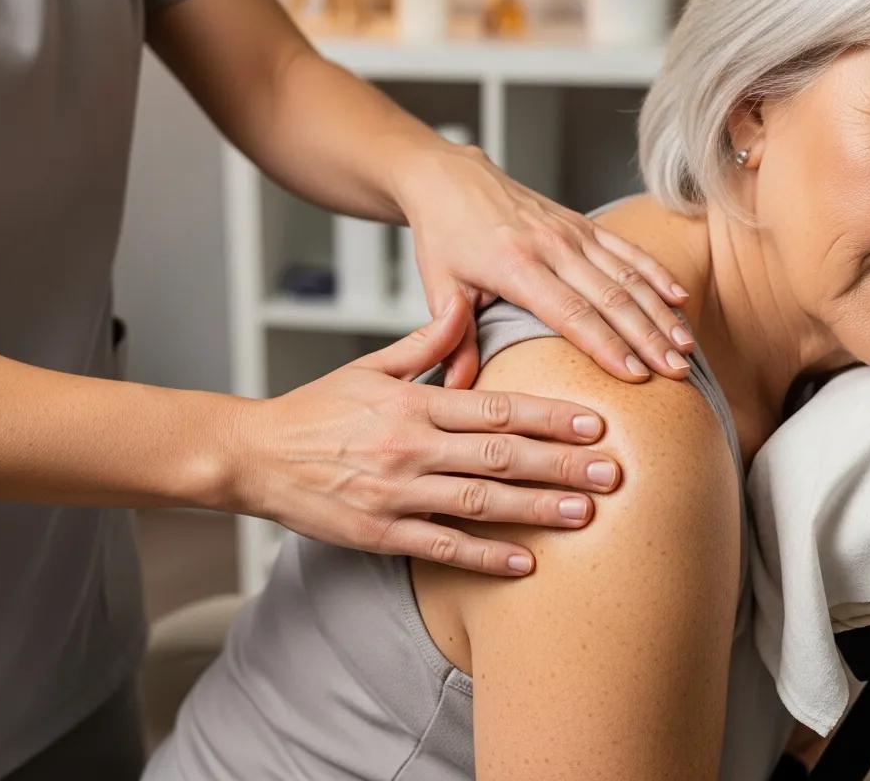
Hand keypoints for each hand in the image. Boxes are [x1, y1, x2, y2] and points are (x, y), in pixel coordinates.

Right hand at [230, 297, 620, 575]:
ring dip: (537, 507)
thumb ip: (422, 343)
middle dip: (562, 463)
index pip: (494, 408)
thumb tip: (462, 308)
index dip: (549, 415)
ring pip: (481, 501)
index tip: (594, 421)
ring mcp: (396, 494)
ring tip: (586, 511)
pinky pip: (443, 547)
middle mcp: (410, 448)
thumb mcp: (369, 368)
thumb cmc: (316, 409)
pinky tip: (526, 562)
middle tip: (613, 470)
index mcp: (412, 404)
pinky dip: (485, 556)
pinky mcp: (381, 533)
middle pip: (500, 455)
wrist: (256, 455)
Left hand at [393, 142, 694, 387]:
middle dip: (648, 337)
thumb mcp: (439, 287)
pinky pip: (626, 249)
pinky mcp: (580, 222)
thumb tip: (456, 390)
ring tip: (686, 348)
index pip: (571, 313)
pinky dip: (655, 273)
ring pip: (627, 274)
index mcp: (516, 265)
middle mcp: (551, 245)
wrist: (449, 179)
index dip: (607, 346)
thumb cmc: (443, 236)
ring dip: (660, 312)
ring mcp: (570, 231)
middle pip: (611, 297)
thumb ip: (453, 339)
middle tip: (677, 373)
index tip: (636, 377)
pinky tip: (679, 298)